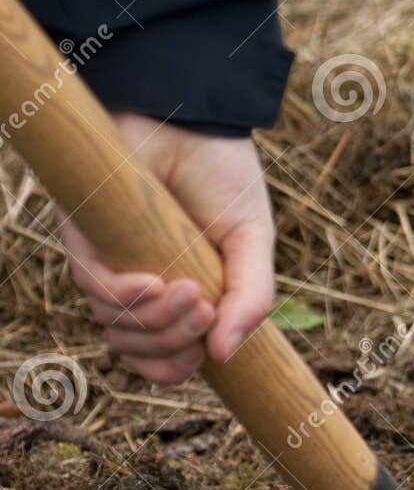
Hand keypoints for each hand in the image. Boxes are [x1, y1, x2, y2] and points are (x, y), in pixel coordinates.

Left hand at [59, 112, 275, 383]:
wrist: (193, 120)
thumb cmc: (225, 177)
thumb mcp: (254, 243)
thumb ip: (252, 299)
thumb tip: (225, 358)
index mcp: (179, 292)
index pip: (162, 356)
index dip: (175, 368)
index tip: (207, 353)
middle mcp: (138, 283)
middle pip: (136, 349)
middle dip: (173, 344)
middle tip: (207, 312)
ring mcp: (109, 262)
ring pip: (112, 325)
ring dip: (156, 320)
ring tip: (192, 291)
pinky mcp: (83, 236)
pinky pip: (92, 286)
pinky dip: (126, 295)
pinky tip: (156, 283)